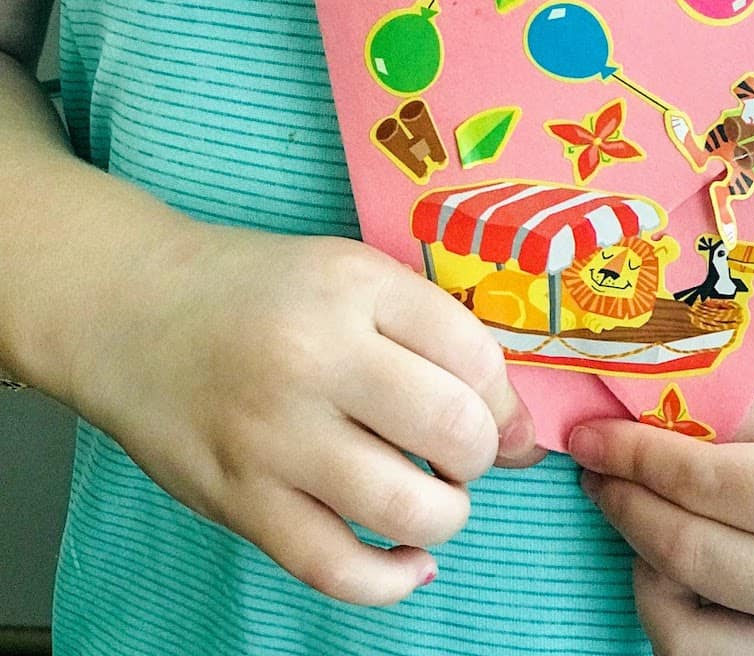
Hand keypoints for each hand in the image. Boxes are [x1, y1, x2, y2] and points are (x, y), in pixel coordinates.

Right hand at [75, 221, 543, 605]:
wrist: (133, 311)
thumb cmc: (262, 288)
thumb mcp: (353, 273)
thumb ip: (436, 333)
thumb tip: (520, 432)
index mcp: (355, 286)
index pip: (474, 356)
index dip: (505, 398)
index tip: (497, 413)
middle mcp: (316, 358)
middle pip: (453, 431)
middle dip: (481, 453)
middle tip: (461, 451)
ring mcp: (273, 436)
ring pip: (406, 507)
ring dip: (447, 515)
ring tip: (434, 496)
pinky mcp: (238, 501)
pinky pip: (333, 568)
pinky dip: (389, 580)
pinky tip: (408, 561)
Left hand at [569, 384, 753, 654]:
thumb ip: (739, 425)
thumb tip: (649, 436)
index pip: (703, 485)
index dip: (632, 457)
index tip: (586, 436)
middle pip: (687, 557)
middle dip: (624, 506)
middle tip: (596, 469)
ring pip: (687, 638)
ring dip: (643, 573)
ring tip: (641, 520)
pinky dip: (682, 625)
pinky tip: (681, 573)